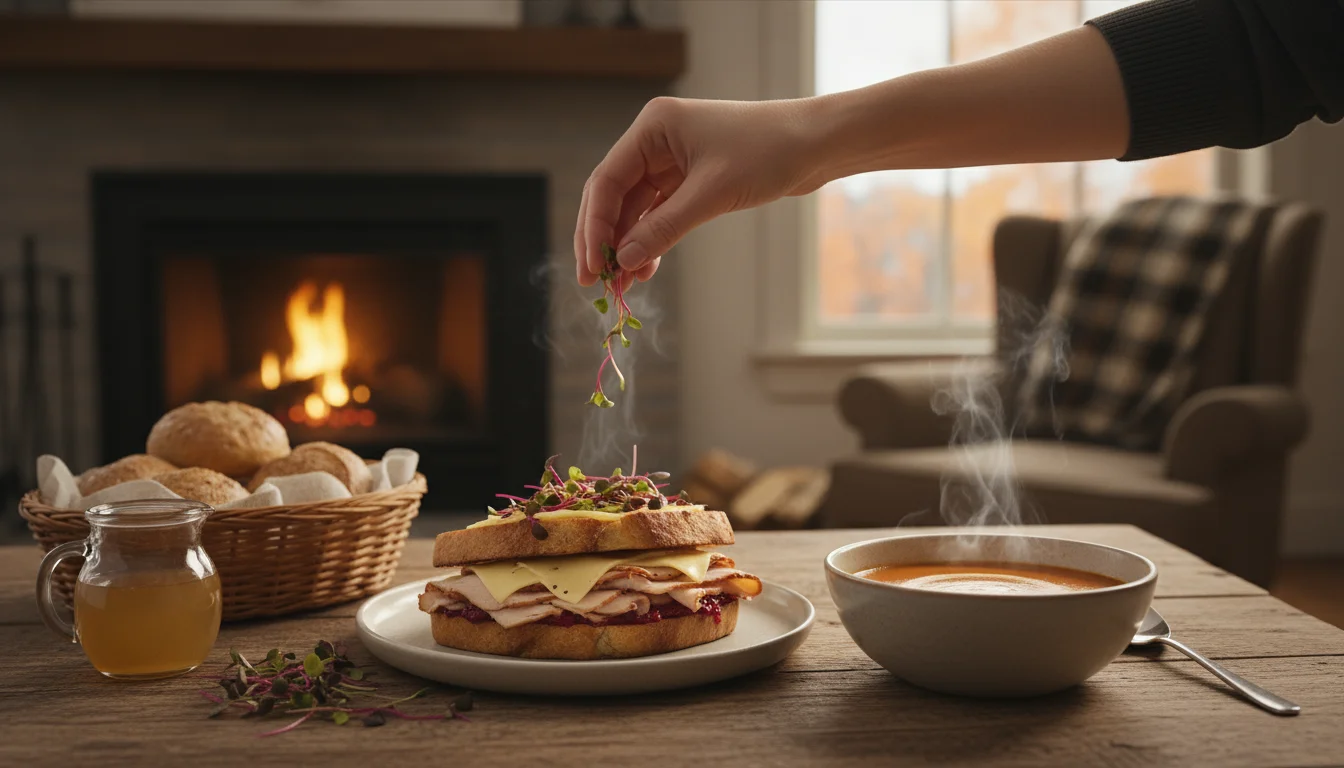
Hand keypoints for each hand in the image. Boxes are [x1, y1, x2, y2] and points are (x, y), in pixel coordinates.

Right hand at [574, 96, 823, 285]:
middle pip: (614, 196)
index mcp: (654, 127)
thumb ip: (664, 228)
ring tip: (624, 283)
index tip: (592, 266)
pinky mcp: (691, 178)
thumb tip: (624, 260)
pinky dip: (652, 239)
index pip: (607, 181)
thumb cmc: (768, 152)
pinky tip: (646, 267)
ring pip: (635, 209)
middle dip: (605, 239)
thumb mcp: (712, 194)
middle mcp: (656, 140)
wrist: (816, 144)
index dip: (595, 227)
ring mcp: (672, 159)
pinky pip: (659, 213)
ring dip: (629, 245)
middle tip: (597, 280)